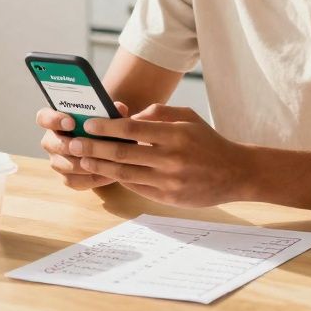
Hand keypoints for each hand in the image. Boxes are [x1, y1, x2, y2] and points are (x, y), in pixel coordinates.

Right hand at [37, 102, 130, 190]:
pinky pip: (72, 181)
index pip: (43, 117)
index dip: (54, 120)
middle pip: (49, 143)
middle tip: (84, 146)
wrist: (111, 149)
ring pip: (60, 164)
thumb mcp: (109, 117)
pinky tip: (106, 175)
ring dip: (80, 164)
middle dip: (67, 145)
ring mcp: (57, 160)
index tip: (71, 122)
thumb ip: (112, 112)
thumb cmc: (105, 128)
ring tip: (100, 162)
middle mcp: (52, 140)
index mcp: (57, 120)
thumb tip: (119, 108)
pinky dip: (90, 179)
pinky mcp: (67, 177)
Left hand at [69, 104, 250, 207]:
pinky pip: (137, 187)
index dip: (107, 127)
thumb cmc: (208, 141)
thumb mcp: (187, 117)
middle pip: (123, 153)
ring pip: (125, 173)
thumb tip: (128, 117)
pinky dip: (119, 178)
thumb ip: (157, 113)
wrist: (236, 173)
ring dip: (101, 166)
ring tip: (82, 158)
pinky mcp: (168, 197)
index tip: (89, 123)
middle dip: (94, 147)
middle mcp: (170, 159)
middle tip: (74, 142)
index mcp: (174, 134)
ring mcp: (169, 181)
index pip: (132, 130)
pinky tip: (105, 171)